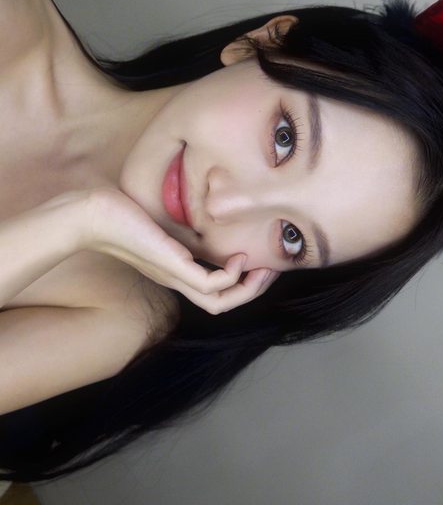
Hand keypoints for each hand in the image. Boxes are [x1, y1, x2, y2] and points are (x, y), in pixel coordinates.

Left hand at [79, 186, 279, 314]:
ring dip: (247, 289)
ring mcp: (176, 276)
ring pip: (219, 302)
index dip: (242, 283)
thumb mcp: (164, 224)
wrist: (94, 216)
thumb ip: (185, 229)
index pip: (216, 292)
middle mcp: (178, 279)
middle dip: (252, 290)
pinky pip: (211, 285)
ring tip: (263, 269)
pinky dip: (232, 276)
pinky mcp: (173, 266)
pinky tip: (239, 257)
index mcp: (177, 272)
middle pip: (222, 304)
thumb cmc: (123, 216)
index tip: (260, 263)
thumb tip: (207, 219)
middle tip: (270, 271)